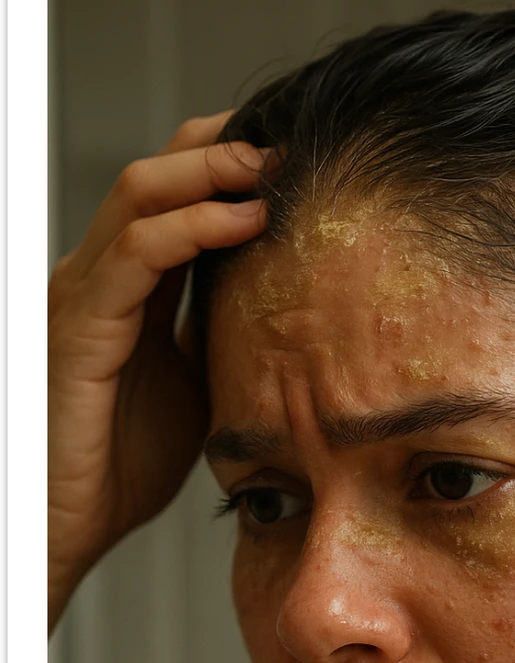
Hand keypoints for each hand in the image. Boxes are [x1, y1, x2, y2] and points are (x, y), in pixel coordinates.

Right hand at [48, 112, 269, 625]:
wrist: (70, 521)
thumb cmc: (121, 462)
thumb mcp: (192, 385)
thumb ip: (219, 338)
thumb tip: (286, 315)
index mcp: (127, 285)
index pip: (174, 195)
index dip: (227, 163)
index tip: (297, 157)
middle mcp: (99, 274)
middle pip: (155, 172)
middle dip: (222, 145)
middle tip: (292, 141)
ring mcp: (84, 292)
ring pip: (140, 192)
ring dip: (212, 169)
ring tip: (274, 165)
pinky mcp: (80, 324)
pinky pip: (136, 251)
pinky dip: (194, 226)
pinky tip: (247, 220)